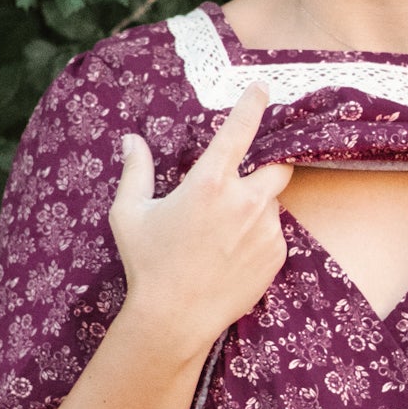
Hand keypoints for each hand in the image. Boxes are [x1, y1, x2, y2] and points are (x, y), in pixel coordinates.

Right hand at [111, 83, 293, 351]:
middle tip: (243, 184)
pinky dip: (258, 238)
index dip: (253, 104)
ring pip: (271, 205)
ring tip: (221, 238)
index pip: (240, 130)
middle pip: (277, 166)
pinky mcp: (276, 256)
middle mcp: (245, 201)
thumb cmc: (148, 264)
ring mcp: (266, 229)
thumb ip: (135, 171)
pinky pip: (274, 236)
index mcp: (210, 182)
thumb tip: (131, 140)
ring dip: (255, 210)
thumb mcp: (129, 214)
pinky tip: (230, 257)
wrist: (174, 319)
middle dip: (268, 166)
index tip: (262, 89)